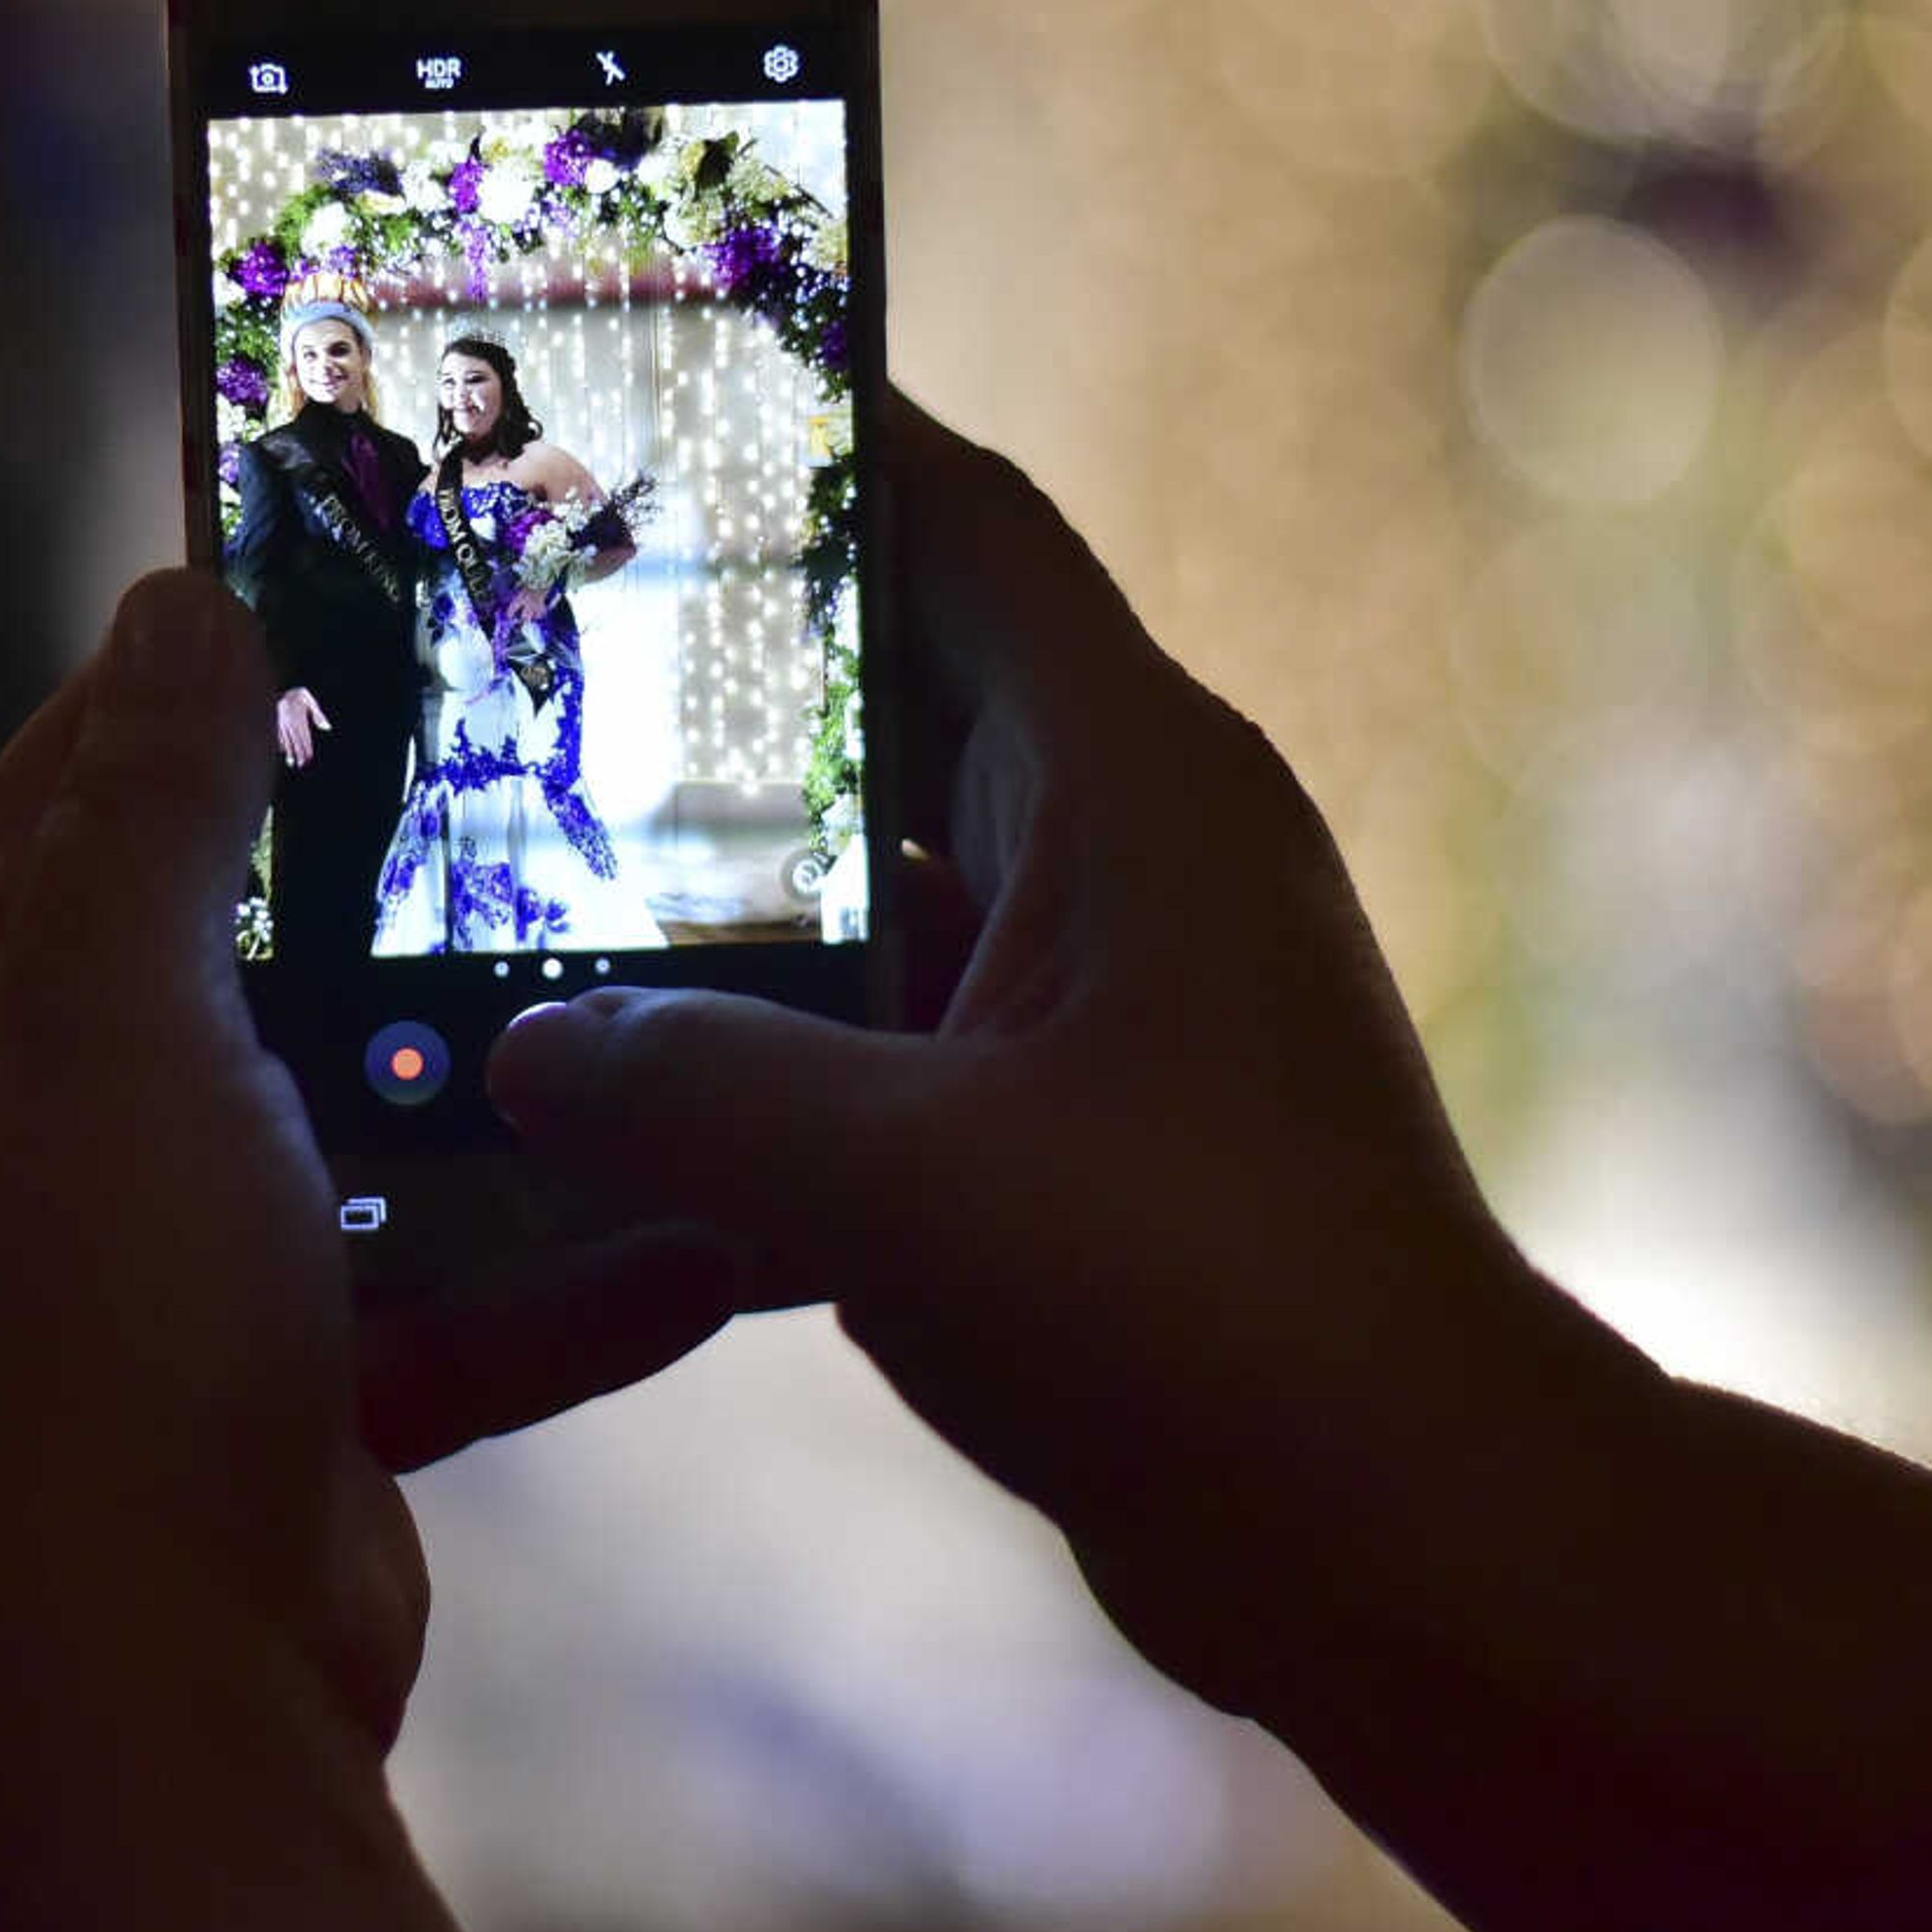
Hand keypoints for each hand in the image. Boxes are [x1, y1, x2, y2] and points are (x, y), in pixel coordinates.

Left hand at [0, 573, 739, 1931]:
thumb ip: (156, 809)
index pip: (102, 753)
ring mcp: (190, 1250)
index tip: (401, 570)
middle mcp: (65, 1105)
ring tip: (686, 974)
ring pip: (384, 1099)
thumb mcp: (115, 1015)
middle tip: (590, 753)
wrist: (144, 1694)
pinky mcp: (305, 1377)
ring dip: (516, 1067)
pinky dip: (573, 1265)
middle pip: (265, 919)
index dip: (232, 651)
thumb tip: (180, 593)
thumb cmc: (95, 1325)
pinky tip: (709, 1222)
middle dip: (410, 853)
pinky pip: (464, 1281)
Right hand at [274, 681, 328, 766]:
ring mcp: (283, 724)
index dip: (306, 748)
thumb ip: (319, 715)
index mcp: (299, 719)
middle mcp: (290, 723)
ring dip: (289, 752)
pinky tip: (283, 750)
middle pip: (295, 741)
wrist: (284, 689)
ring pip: (287, 740)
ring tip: (291, 763)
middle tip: (301, 765)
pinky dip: (282, 743)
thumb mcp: (311, 702)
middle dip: (298, 754)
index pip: (304, 737)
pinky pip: (280, 735)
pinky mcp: (279, 723)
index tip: (309, 757)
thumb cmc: (300, 696)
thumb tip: (328, 728)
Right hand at [486, 397, 1580, 1704]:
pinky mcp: (1075, 1134)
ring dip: (722, 882)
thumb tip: (520, 1049)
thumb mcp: (913, 1180)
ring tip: (521, 858)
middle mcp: (1123, 859)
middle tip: (517, 634)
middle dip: (718, 668)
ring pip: (873, 880)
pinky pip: (886, 1037)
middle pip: (891, 694)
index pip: (962, 526)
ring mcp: (1104, 1000)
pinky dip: (767, 1050)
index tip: (658, 386)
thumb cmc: (1216, 1317)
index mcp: (1128, 786)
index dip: (822, 436)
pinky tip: (614, 1103)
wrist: (1415, 1545)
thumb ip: (692, 1089)